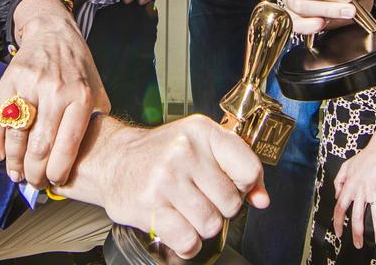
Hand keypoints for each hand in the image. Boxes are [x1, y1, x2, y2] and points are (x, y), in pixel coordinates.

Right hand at [0, 0, 109, 187]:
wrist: (53, 32)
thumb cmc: (78, 67)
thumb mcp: (97, 89)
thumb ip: (96, 120)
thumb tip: (91, 157)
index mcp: (82, 97)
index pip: (68, 144)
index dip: (58, 170)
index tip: (54, 182)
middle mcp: (57, 92)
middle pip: (40, 145)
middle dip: (34, 172)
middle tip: (32, 182)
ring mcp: (31, 86)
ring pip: (17, 135)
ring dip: (13, 161)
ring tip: (15, 174)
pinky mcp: (9, 81)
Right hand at [94, 115, 265, 258]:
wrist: (114, 160)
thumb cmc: (161, 153)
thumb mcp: (201, 145)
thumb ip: (237, 167)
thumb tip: (262, 199)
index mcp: (203, 132)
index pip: (248, 169)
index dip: (245, 185)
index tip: (233, 185)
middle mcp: (184, 152)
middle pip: (231, 203)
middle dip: (220, 208)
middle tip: (200, 197)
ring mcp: (166, 179)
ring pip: (211, 224)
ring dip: (201, 226)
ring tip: (186, 210)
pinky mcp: (149, 206)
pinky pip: (187, 241)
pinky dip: (187, 243)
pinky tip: (178, 228)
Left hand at [333, 121, 375, 249]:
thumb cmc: (363, 158)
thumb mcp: (345, 167)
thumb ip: (338, 181)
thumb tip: (337, 196)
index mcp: (349, 187)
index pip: (340, 208)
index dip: (337, 222)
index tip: (338, 233)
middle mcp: (361, 191)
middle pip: (356, 217)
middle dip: (357, 233)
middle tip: (358, 245)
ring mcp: (375, 191)